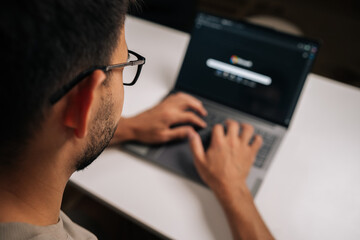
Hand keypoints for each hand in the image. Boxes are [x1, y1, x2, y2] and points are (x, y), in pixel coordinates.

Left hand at [111, 92, 206, 143]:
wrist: (133, 127)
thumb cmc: (145, 132)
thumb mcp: (164, 137)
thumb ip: (179, 133)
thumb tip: (191, 132)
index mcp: (170, 116)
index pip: (190, 116)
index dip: (198, 121)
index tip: (202, 125)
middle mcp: (168, 107)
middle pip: (189, 102)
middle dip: (198, 107)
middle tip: (203, 114)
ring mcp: (165, 104)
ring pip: (183, 97)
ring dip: (192, 100)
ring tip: (198, 106)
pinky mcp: (162, 103)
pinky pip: (175, 96)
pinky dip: (184, 97)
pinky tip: (185, 100)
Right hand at [189, 121, 273, 239]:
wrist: (229, 187)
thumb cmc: (215, 176)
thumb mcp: (199, 161)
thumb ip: (195, 145)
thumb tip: (191, 134)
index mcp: (219, 143)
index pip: (218, 127)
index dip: (216, 127)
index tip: (216, 131)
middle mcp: (232, 142)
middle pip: (234, 124)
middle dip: (230, 123)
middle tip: (228, 125)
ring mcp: (242, 147)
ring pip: (248, 129)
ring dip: (244, 126)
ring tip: (241, 127)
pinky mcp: (250, 153)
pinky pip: (258, 141)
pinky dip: (257, 138)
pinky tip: (252, 139)